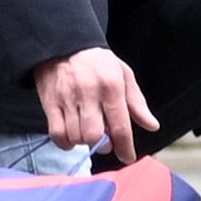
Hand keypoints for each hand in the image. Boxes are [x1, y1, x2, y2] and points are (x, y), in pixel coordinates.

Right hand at [31, 46, 157, 165]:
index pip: (120, 126)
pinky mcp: (49, 102)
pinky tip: (71, 137)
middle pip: (95, 136)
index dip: (125, 147)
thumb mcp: (123, 74)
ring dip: (84, 142)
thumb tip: (151, 126)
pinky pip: (57, 133)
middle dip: (103, 145)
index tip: (127, 157)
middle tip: (105, 141)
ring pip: (76, 136)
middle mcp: (89, 94)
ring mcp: (67, 99)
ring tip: (88, 134)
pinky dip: (65, 142)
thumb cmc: (97, 61)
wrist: (62, 43)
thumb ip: (136, 102)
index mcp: (111, 86)